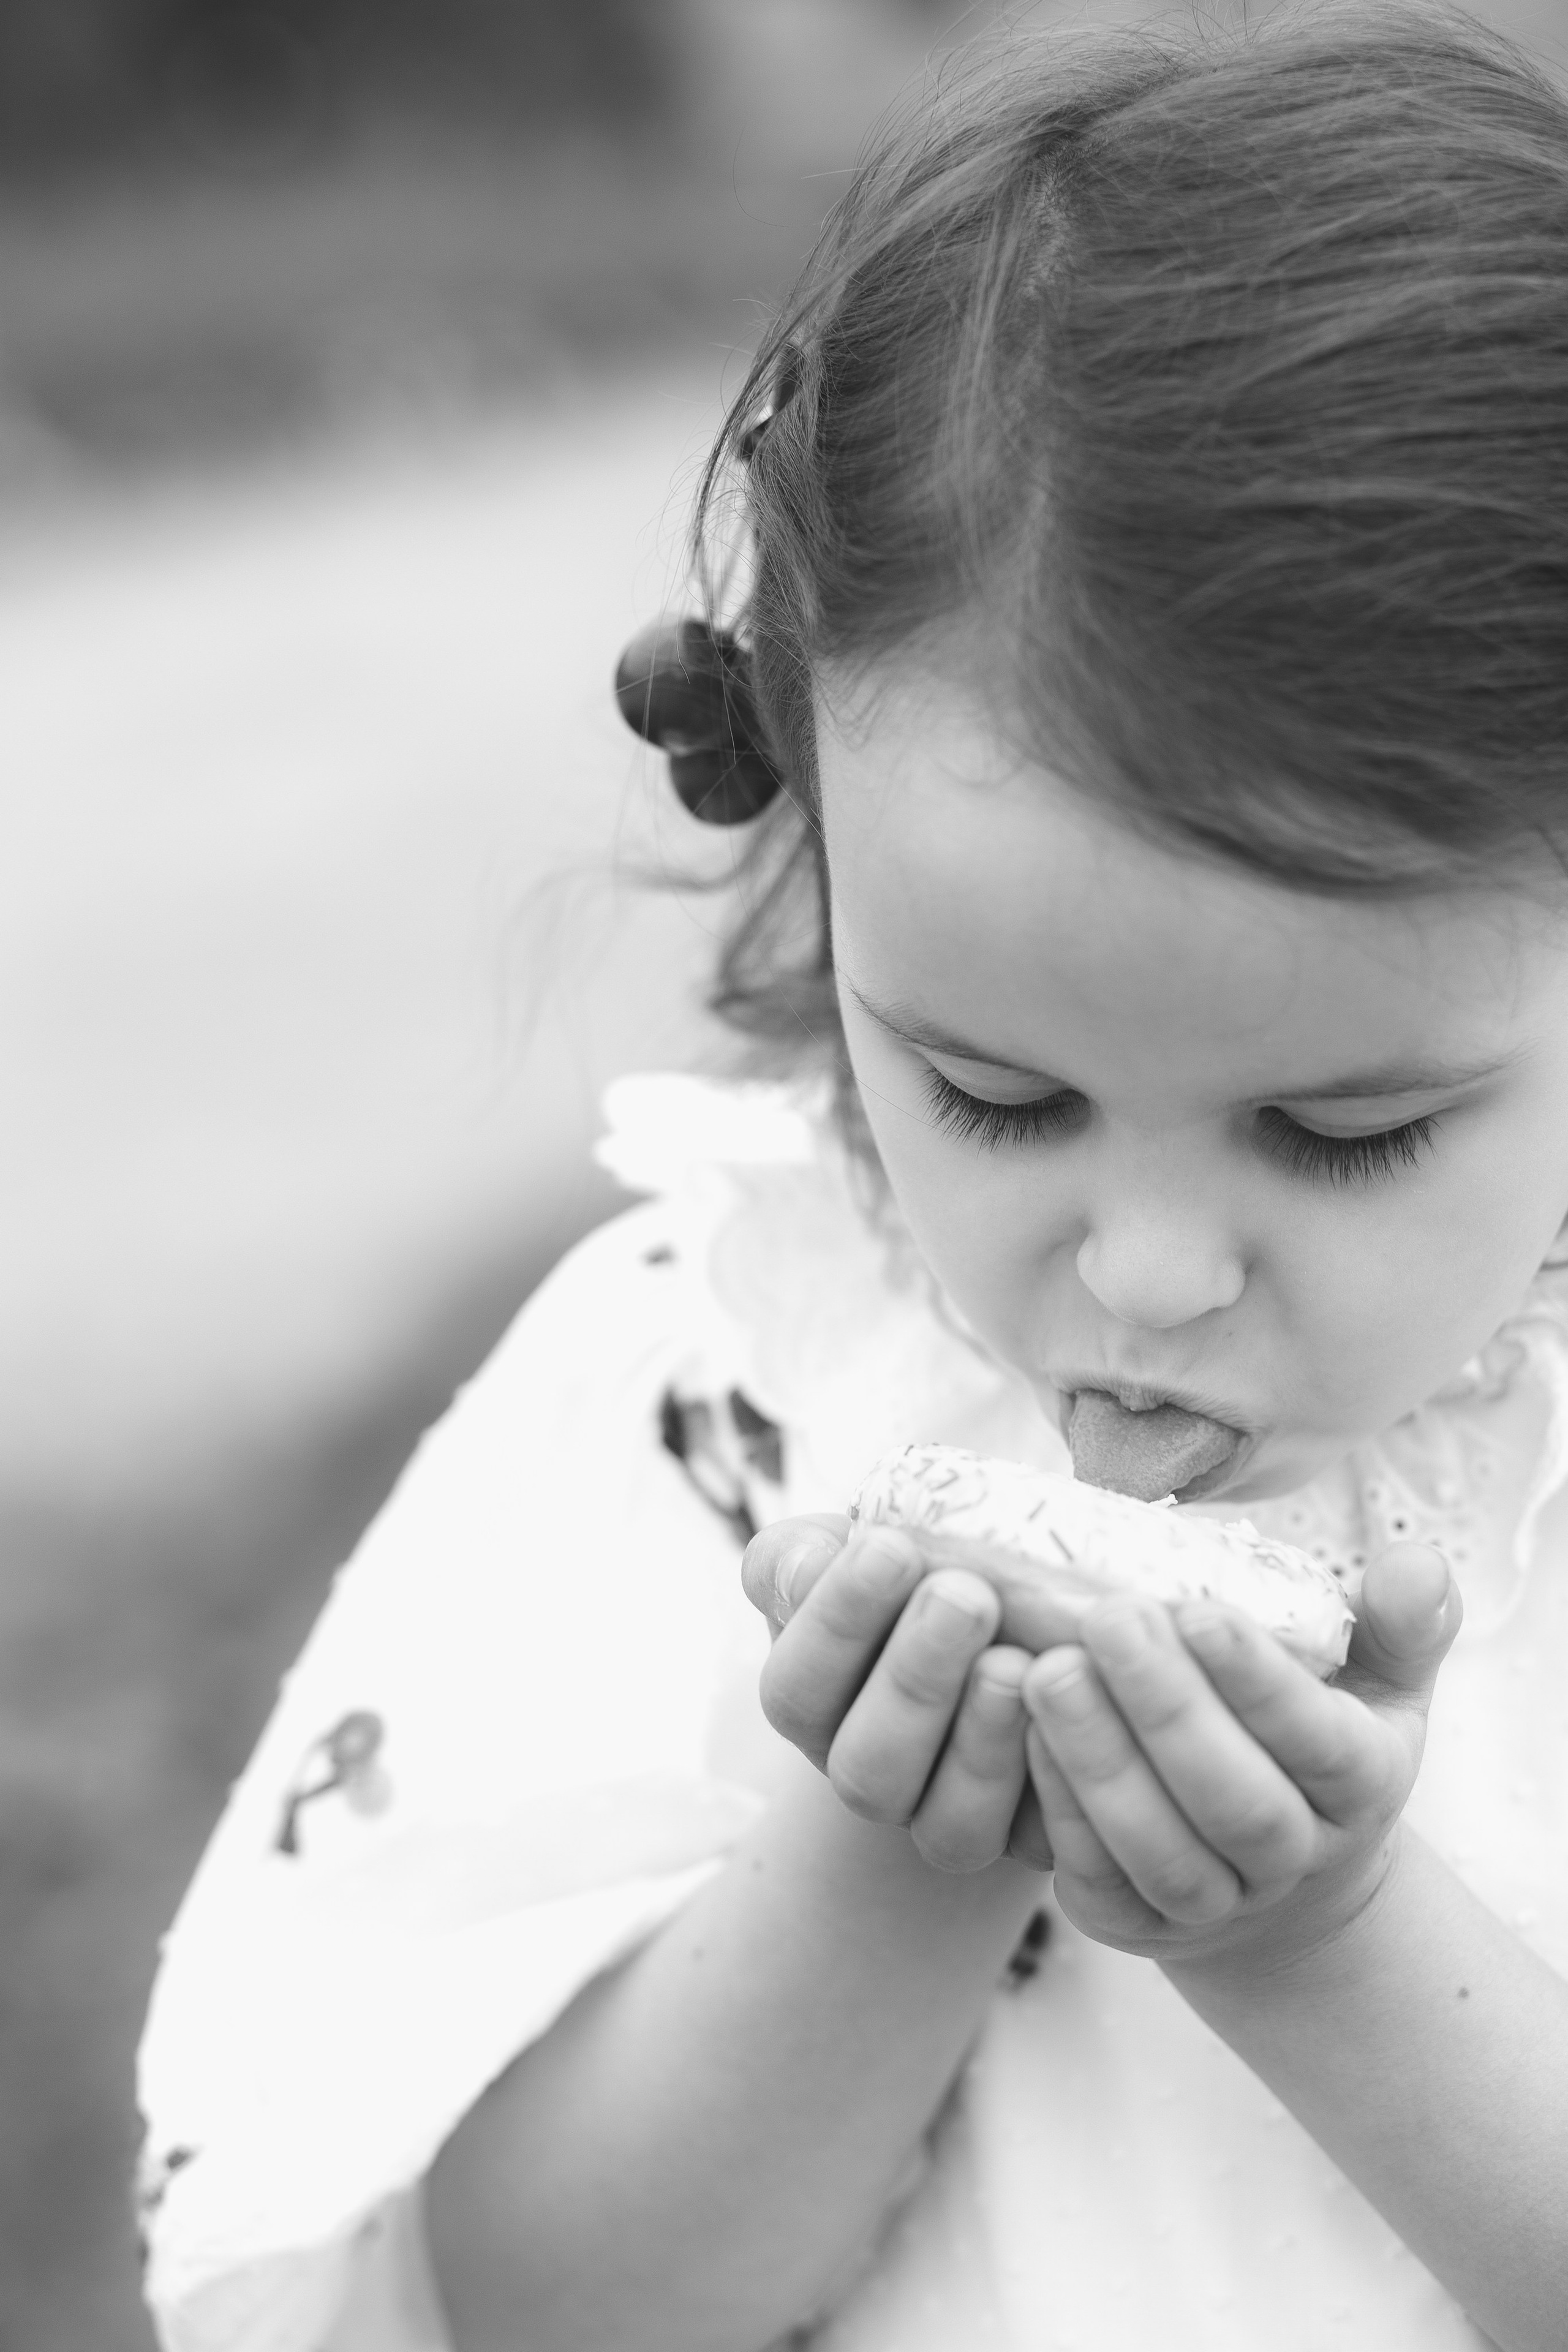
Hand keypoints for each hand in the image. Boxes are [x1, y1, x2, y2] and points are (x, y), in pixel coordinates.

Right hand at [742, 1515, 1042, 1872]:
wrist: (1025, 1613)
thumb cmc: (921, 1571)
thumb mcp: (856, 1550)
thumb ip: (805, 1555)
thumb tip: (801, 1566)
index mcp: (818, 1710)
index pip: (799, 1690)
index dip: (837, 1623)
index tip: (888, 1545)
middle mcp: (874, 1779)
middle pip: (867, 1766)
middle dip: (915, 1678)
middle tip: (965, 1596)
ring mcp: (952, 1820)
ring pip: (948, 1824)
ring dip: (981, 1741)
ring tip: (1014, 1662)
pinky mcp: (1038, 1839)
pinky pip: (1042, 1840)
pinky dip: (1057, 1778)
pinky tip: (1080, 1705)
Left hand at [1016, 1541, 1460, 1972]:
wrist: (1285, 1882)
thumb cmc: (1315, 1743)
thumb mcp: (1376, 1685)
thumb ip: (1397, 1623)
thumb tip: (1419, 1564)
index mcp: (1360, 1787)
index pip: (1320, 1742)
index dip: (1260, 1683)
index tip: (1200, 1610)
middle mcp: (1295, 1858)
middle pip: (1236, 1802)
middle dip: (1167, 1710)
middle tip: (1107, 1617)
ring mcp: (1214, 1903)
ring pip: (1160, 1849)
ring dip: (1099, 1760)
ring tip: (1049, 1668)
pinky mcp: (1134, 1922)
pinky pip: (1095, 1874)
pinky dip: (1057, 1804)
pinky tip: (1022, 1724)